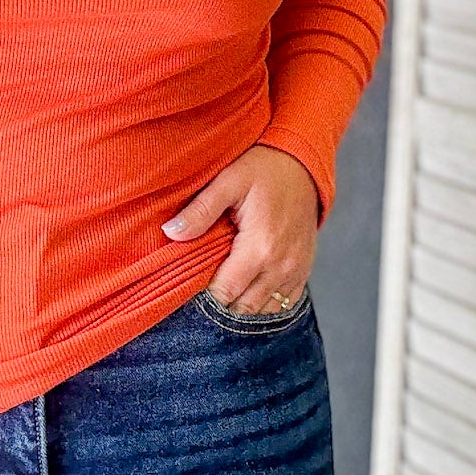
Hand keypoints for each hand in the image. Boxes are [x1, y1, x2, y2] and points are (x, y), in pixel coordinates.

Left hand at [160, 143, 318, 314]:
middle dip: (221, 304)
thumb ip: (201, 210)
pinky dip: (264, 303)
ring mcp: (296, 270)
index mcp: (260, 247)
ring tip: (223, 290)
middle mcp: (281, 266)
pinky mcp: (304, 270)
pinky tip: (247, 289)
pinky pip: (285, 303)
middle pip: (244, 308)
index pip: (225, 293)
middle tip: (202, 290)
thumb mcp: (229, 181)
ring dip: (242, 305)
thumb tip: (171, 233)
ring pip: (264, 311)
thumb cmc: (265, 169)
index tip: (189, 287)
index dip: (204, 297)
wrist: (304, 163)